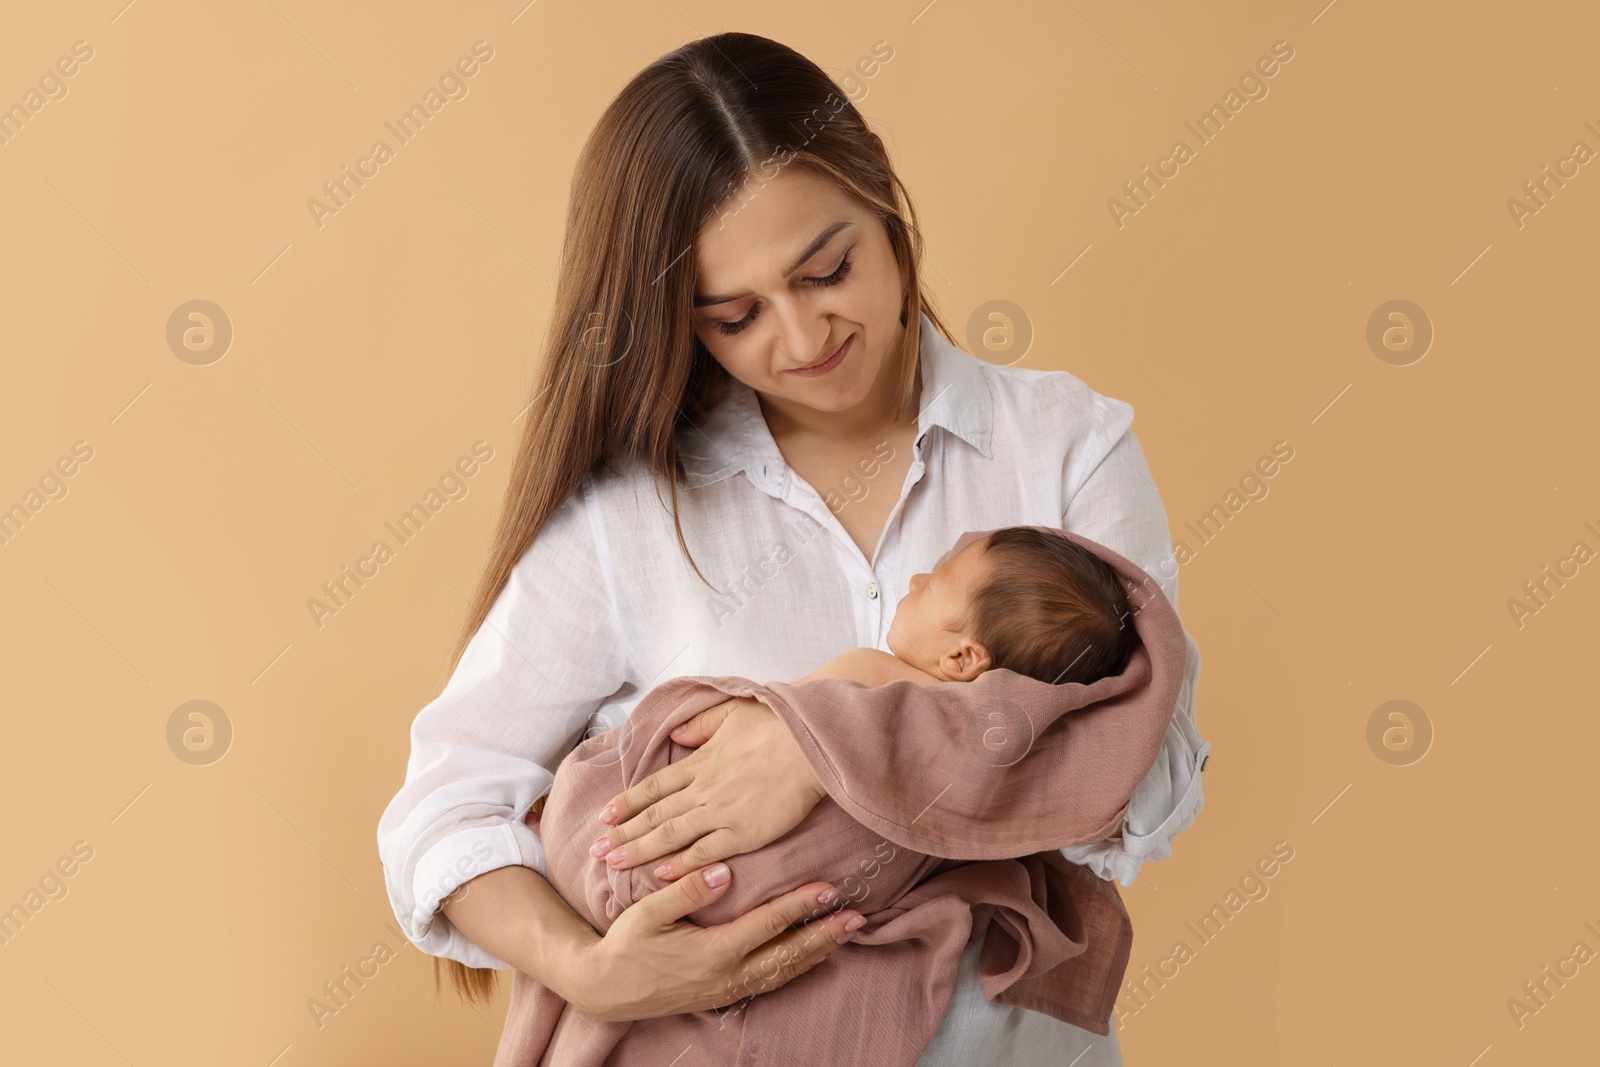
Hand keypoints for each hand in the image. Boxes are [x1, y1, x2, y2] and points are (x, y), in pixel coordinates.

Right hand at [563, 861, 864, 1020]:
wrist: (604, 990)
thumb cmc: (625, 945)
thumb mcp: (648, 913)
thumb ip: (687, 891)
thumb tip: (724, 870)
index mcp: (711, 952)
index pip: (767, 925)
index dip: (800, 906)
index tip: (828, 889)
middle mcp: (726, 975)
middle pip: (787, 954)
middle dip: (824, 935)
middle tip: (856, 917)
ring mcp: (727, 990)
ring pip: (783, 973)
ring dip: (816, 953)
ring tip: (844, 934)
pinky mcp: (723, 995)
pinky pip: (769, 983)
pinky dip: (795, 969)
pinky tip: (811, 957)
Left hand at [591, 697, 825, 880]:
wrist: (811, 746)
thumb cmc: (777, 725)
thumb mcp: (732, 712)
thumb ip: (701, 726)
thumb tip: (678, 735)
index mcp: (701, 761)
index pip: (654, 787)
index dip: (628, 802)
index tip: (606, 816)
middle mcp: (704, 789)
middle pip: (655, 815)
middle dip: (624, 833)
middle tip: (597, 849)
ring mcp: (721, 813)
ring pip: (671, 836)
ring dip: (640, 850)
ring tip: (615, 863)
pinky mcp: (744, 834)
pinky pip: (705, 852)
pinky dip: (681, 864)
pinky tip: (660, 874)